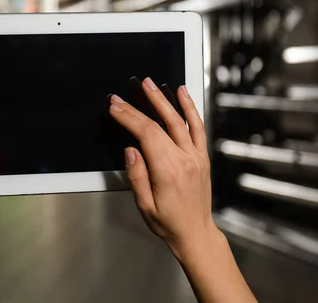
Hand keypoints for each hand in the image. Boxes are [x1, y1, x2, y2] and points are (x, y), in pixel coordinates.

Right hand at [109, 78, 218, 258]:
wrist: (196, 233)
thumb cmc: (168, 223)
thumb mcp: (144, 205)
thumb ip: (136, 176)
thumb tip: (131, 150)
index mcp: (168, 171)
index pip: (146, 134)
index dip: (129, 117)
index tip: (115, 108)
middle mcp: (185, 160)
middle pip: (158, 125)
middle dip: (137, 107)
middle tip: (123, 95)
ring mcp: (196, 156)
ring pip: (179, 120)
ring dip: (162, 100)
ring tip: (149, 84)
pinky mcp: (202, 156)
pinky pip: (198, 127)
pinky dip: (190, 109)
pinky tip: (182, 93)